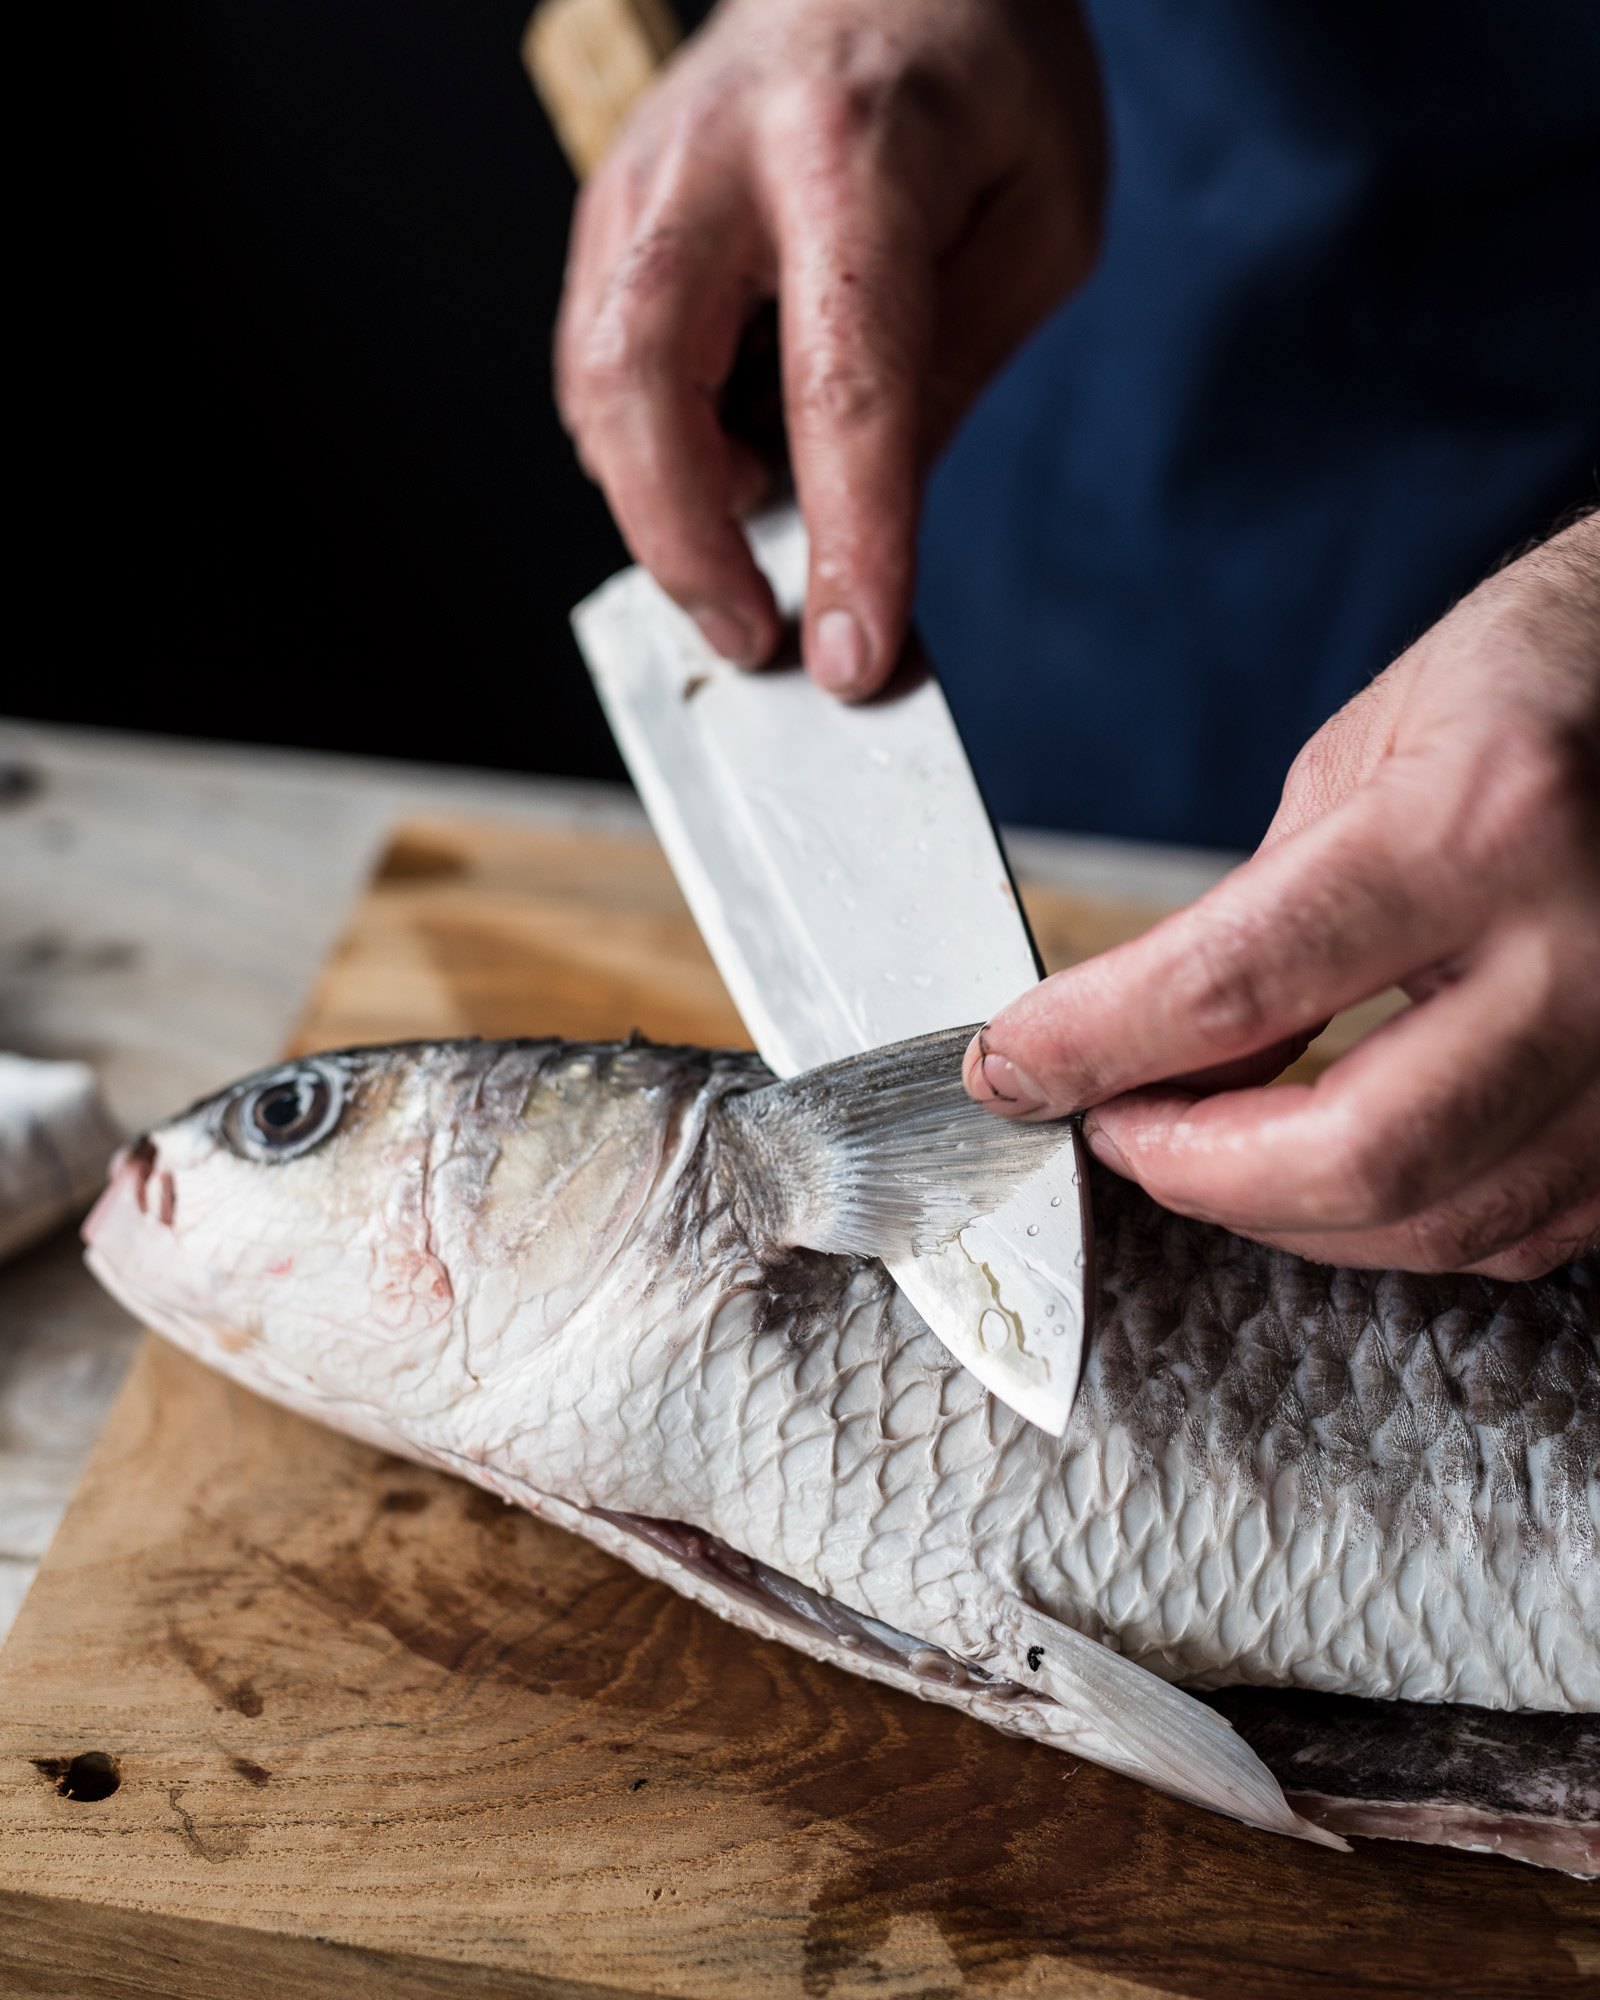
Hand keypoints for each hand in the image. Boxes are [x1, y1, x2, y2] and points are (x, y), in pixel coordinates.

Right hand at [555, 0, 1102, 694]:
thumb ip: (949, 372)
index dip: (846, 537)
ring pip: (596, 387)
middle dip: (684, 543)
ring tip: (751, 552)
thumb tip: (866, 528)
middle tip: (755, 638)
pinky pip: (596, 373)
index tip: (853, 656)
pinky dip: (646, 457)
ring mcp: (641, 185)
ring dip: (661, 508)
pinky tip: (717, 473)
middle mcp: (717, 160)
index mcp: (856, 154)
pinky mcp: (610, 220)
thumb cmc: (979, 76)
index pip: (841, 383)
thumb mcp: (1037, 220)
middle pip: (642, 380)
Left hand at [965, 516, 1599, 1277]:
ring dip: (1286, 1211)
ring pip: (1441, 1220)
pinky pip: (1521, 1231)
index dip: (1094, 1046)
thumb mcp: (1367, 750)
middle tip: (1117, 1127)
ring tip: (1205, 1152)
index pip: (1240, 985)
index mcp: (1485, 824)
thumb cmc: (1540, 680)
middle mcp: (1590, 951)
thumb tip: (1158, 1054)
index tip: (1013, 1068)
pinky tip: (1333, 1170)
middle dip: (1193, 1169)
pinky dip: (1401, 1222)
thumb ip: (1259, 914)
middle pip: (1357, 1151)